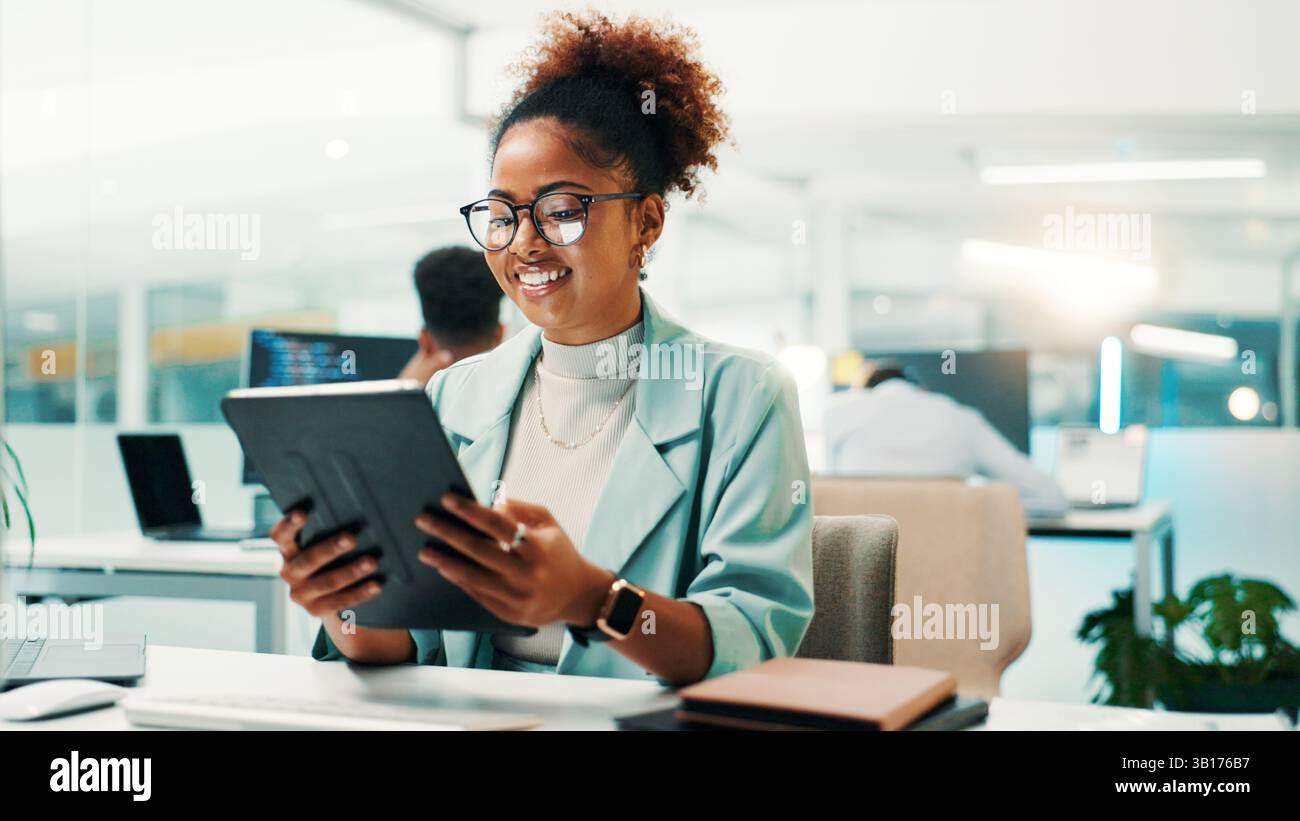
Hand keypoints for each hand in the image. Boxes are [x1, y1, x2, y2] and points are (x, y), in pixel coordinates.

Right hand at [270, 511, 382, 617]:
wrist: (331, 594)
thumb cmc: (332, 555)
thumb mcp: (324, 542)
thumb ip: (331, 528)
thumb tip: (362, 510)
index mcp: (289, 550)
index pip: (281, 536)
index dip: (289, 525)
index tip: (302, 513)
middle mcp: (290, 572)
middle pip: (308, 560)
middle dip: (330, 549)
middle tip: (351, 538)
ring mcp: (301, 594)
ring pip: (326, 582)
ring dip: (351, 571)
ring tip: (371, 562)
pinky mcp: (316, 610)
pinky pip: (340, 601)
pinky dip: (360, 593)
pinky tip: (376, 585)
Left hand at [414, 495, 613, 628]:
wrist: (579, 596)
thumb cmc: (560, 553)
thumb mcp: (549, 524)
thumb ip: (521, 509)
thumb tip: (489, 506)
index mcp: (538, 547)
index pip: (497, 524)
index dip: (470, 510)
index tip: (447, 498)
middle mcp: (527, 574)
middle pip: (479, 550)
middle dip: (448, 533)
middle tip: (424, 520)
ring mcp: (517, 597)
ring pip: (473, 577)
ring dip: (445, 562)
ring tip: (425, 550)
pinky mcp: (510, 614)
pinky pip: (478, 595)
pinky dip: (459, 581)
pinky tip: (444, 569)